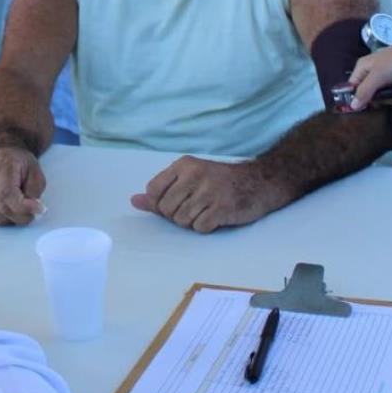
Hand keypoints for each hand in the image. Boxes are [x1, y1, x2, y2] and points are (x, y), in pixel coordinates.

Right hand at [0, 147, 45, 225]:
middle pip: (1, 208)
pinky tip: (4, 208)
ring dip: (10, 219)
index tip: (39, 210)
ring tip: (17, 208)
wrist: (3, 154)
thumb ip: (35, 191)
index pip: (7, 193)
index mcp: (1, 163)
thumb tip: (33, 211)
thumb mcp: (35, 172)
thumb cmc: (21, 165)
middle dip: (21, 216)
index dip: (23, 207)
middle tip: (31, 213)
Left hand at [130, 156, 273, 233]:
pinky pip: (200, 227)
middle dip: (177, 214)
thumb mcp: (188, 178)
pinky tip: (216, 216)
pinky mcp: (222, 207)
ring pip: (182, 220)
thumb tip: (134, 201)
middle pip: (166, 208)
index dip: (159, 203)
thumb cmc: (218, 181)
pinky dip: (206, 227)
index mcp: (183, 165)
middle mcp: (194, 175)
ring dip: (192, 221)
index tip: (173, 203)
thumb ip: (160, 191)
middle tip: (194, 207)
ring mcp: (209, 191)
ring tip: (205, 210)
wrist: (257, 182)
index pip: (153, 190)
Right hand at [349, 32, 391, 110]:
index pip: (353, 89)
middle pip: (372, 96)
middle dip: (388, 97)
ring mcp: (386, 78)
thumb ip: (364, 91)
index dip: (360, 98)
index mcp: (362, 69)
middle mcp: (372, 74)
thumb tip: (351, 106)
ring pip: (387, 96)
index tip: (372, 104)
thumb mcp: (379, 76)